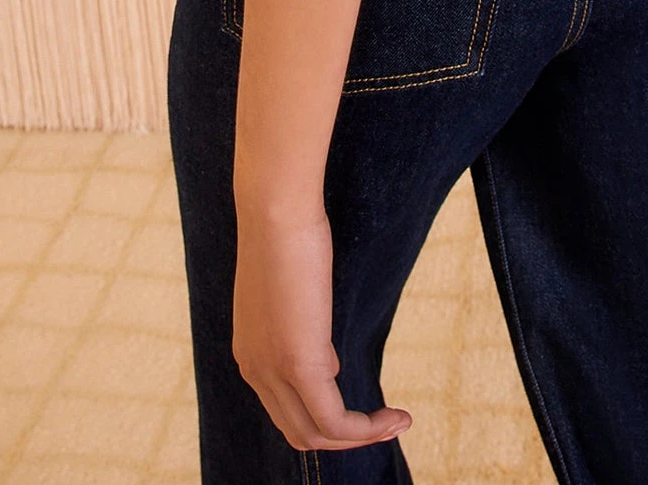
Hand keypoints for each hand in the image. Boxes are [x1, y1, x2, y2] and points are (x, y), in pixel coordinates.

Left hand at [232, 198, 411, 452]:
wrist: (276, 209)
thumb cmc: (288, 235)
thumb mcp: (294, 295)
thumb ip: (303, 331)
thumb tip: (327, 362)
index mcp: (250, 354)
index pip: (286, 411)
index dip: (326, 418)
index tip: (363, 408)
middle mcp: (254, 370)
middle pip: (300, 433)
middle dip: (347, 438)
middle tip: (386, 424)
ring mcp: (272, 370)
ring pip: (317, 435)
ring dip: (362, 438)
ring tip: (397, 422)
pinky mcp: (298, 364)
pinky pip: (334, 421)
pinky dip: (366, 429)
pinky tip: (394, 417)